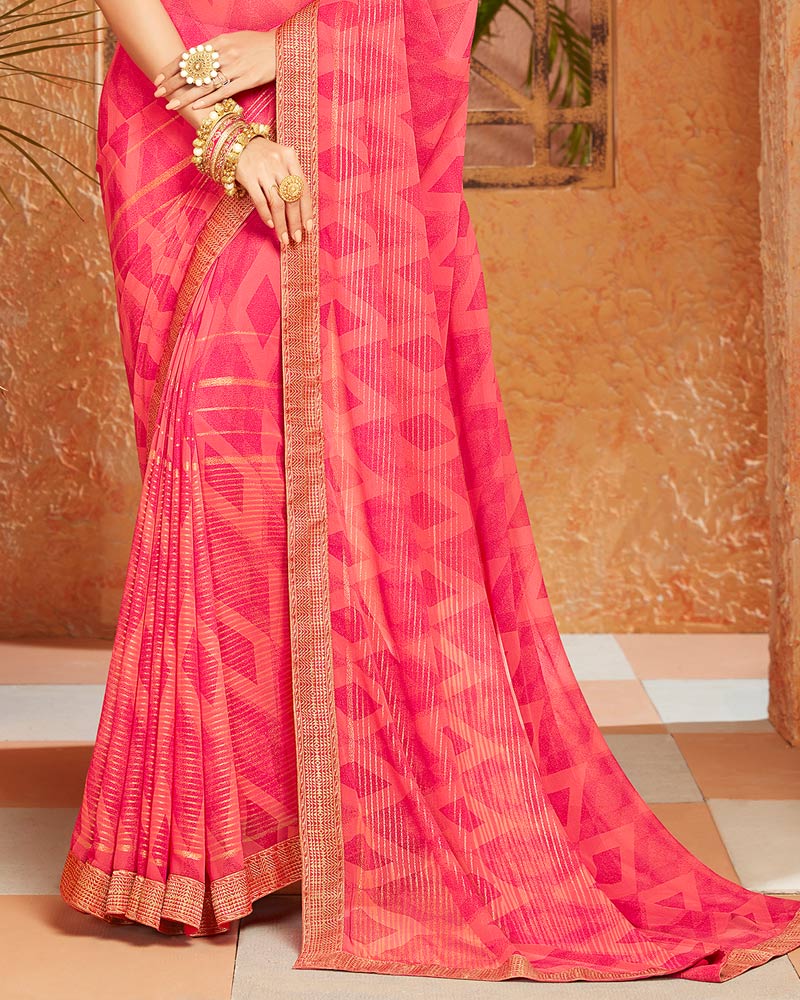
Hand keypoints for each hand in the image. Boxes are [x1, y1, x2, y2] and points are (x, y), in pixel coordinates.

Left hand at [153, 31, 276, 114]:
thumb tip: (199, 58)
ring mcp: (236, 68)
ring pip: (205, 84)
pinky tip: (197, 106)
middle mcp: (224, 54)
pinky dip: (210, 99)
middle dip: (173, 83)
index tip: (158, 77)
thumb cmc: (256, 44)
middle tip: (158, 93)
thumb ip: (216, 49)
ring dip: (186, 96)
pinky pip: (225, 91)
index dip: (171, 67)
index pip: (188, 56)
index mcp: (219, 43)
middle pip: (193, 71)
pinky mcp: (247, 80)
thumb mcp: (233, 40)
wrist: (281, 46)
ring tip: (172, 105)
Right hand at [235, 136, 313, 243]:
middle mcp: (278, 163)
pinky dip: (266, 215)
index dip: (307, 211)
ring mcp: (263, 169)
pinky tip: (270, 224)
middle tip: (296, 238)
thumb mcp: (280, 159)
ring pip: (277, 203)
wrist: (235, 142)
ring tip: (283, 237)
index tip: (308, 228)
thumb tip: (299, 211)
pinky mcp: (248, 176)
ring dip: (281, 223)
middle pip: (291, 198)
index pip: (304, 188)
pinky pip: (260, 200)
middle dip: (295, 222)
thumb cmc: (262, 155)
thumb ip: (291, 178)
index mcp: (290, 157)